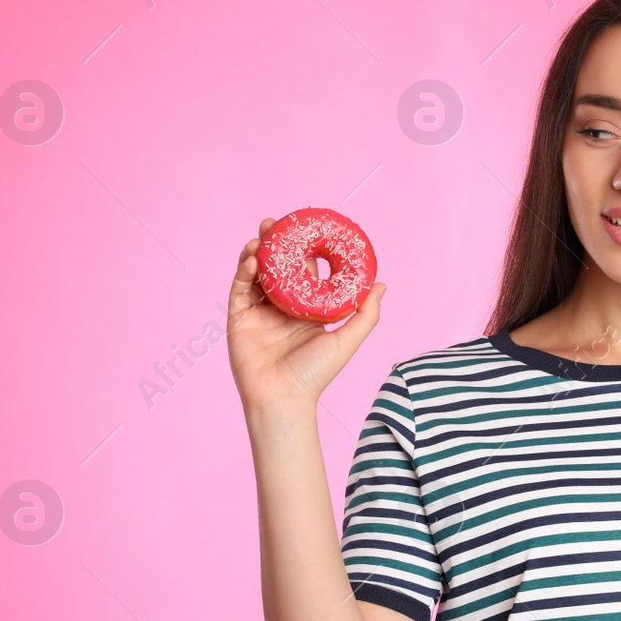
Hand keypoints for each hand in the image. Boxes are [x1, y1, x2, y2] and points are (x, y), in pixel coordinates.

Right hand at [226, 217, 386, 413]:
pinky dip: (243, 272)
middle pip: (277, 267)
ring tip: (263, 234)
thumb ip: (366, 314)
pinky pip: (239, 290)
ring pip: (255, 274)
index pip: (304, 272)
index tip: (307, 228)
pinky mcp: (239, 319)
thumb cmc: (317, 373)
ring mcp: (258, 313)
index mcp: (305, 310)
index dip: (305, 250)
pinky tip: (252, 258)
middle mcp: (281, 308)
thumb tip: (382, 285)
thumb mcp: (347, 340)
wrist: (283, 399)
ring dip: (257, 252)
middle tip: (277, 222)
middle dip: (276, 243)